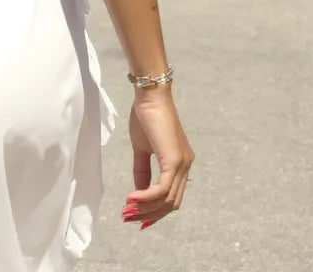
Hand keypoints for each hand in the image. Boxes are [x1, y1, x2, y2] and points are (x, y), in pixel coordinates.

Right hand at [122, 87, 193, 229]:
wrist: (150, 96)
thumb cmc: (145, 116)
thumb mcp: (142, 148)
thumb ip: (142, 171)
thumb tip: (138, 194)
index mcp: (181, 164)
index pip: (172, 197)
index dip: (155, 211)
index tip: (136, 217)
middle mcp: (186, 167)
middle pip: (171, 204)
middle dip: (148, 214)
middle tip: (127, 217)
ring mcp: (182, 165)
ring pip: (167, 200)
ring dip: (145, 209)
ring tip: (126, 210)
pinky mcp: (174, 161)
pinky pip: (161, 189)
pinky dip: (146, 197)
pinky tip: (131, 198)